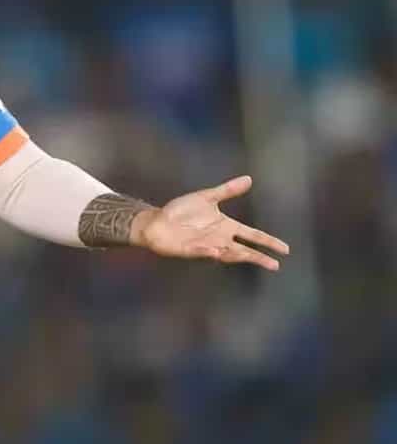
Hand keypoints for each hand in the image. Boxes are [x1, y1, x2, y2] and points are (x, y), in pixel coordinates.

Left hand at [131, 176, 289, 270]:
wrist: (157, 221)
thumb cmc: (181, 211)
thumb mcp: (206, 197)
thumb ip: (227, 190)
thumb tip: (248, 179)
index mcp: (226, 227)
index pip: (252, 235)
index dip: (268, 241)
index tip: (285, 249)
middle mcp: (220, 239)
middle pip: (244, 250)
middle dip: (258, 256)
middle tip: (275, 264)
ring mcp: (206, 246)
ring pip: (227, 254)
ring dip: (237, 255)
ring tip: (251, 257)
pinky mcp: (191, 250)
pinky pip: (201, 251)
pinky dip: (208, 251)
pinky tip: (216, 250)